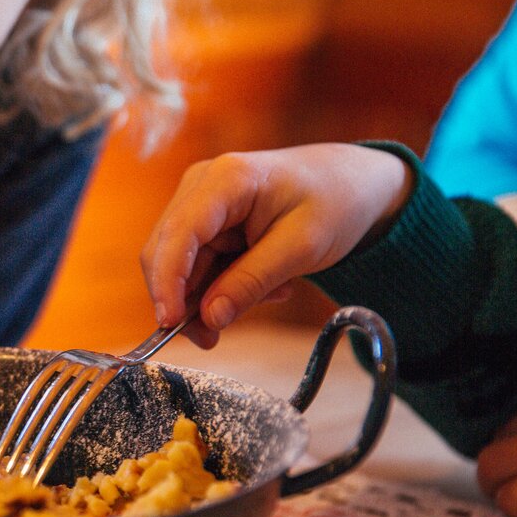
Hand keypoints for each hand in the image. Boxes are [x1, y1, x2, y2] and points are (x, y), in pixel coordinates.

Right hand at [141, 144, 413, 346]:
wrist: (350, 182)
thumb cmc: (334, 202)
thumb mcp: (302, 248)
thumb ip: (252, 282)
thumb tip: (208, 318)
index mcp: (226, 179)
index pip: (179, 234)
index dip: (167, 281)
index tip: (170, 324)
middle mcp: (200, 185)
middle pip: (166, 252)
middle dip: (185, 300)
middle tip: (213, 337)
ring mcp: (198, 201)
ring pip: (179, 265)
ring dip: (211, 294)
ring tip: (271, 293)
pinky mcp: (204, 221)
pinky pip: (197, 265)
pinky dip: (221, 285)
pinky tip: (265, 282)